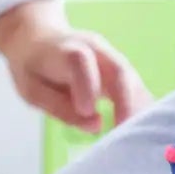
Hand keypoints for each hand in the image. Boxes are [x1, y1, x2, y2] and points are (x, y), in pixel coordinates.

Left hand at [0, 0, 149, 133]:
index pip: (79, 60)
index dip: (87, 85)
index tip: (86, 111)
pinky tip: (143, 127)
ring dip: (138, 108)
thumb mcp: (32, 89)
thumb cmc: (33, 67)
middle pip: (118, 69)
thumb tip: (95, 125)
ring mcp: (111, 56)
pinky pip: (135, 86)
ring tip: (136, 135)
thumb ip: (59, 106)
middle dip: (125, 101)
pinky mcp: (120, 68)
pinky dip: (141, 106)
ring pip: (132, 79)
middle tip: (124, 132)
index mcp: (63, 49)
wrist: (39, 38)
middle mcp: (93, 48)